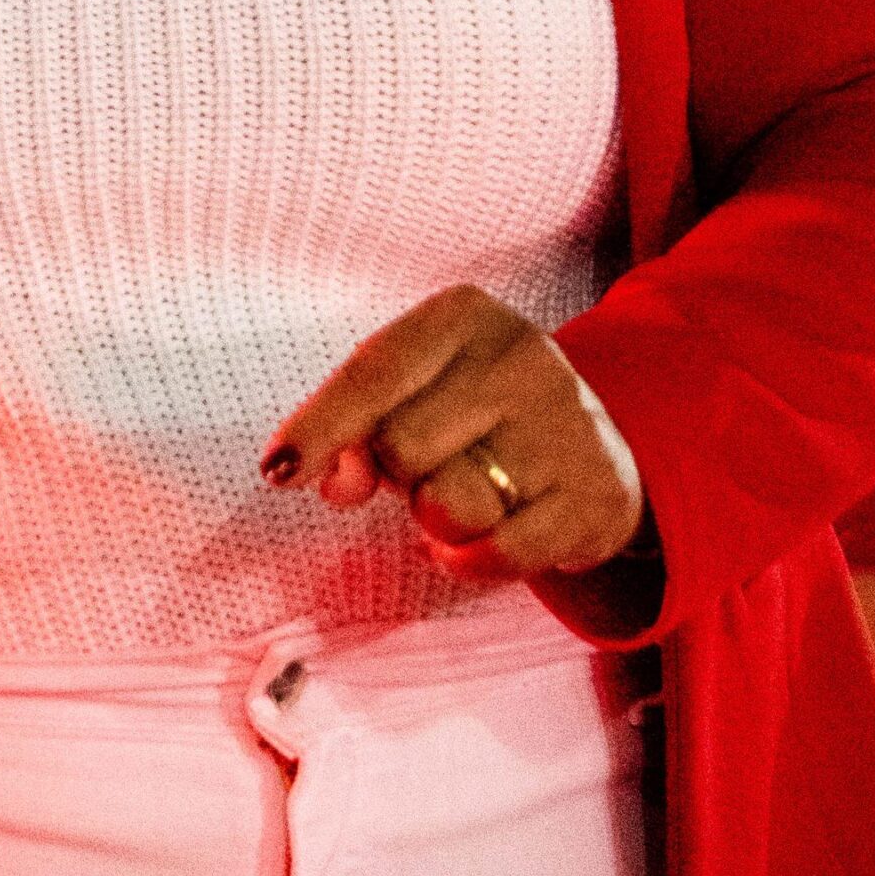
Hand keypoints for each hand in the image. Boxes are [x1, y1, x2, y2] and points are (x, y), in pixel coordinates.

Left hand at [259, 285, 647, 582]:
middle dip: (398, 474)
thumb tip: (329, 479)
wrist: (592, 442)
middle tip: (430, 465)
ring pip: (449, 504)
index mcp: (462, 314)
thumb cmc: (470, 412)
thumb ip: (354, 427)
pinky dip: (473, 561)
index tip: (278, 472)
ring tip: (467, 491)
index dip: (320, 427)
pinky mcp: (596, 493)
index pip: (372, 374)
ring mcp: (566, 423)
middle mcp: (521, 355)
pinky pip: (498, 553)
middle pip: (402, 447)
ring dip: (437, 518)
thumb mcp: (410, 394)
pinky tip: (488, 534)